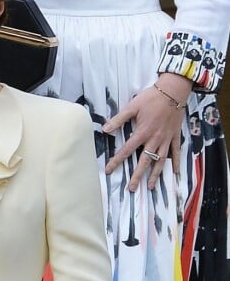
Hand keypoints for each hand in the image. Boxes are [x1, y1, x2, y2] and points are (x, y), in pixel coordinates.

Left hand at [103, 73, 191, 190]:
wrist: (173, 92)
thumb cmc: (150, 98)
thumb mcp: (132, 107)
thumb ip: (119, 119)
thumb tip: (105, 129)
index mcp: (142, 133)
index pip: (127, 150)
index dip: (117, 161)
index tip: (109, 170)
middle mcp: (155, 140)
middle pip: (145, 162)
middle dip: (137, 176)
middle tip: (132, 189)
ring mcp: (166, 139)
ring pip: (160, 161)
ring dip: (155, 174)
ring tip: (151, 187)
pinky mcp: (175, 136)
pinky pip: (176, 152)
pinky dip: (175, 163)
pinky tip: (174, 173)